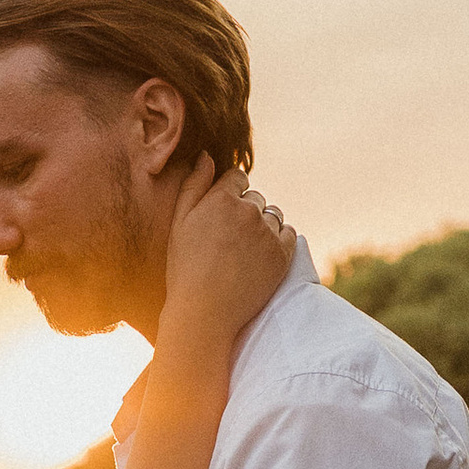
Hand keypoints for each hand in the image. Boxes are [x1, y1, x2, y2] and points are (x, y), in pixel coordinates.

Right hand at [159, 159, 291, 353]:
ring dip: (264, 226)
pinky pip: (289, 234)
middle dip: (246, 212)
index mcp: (222, 198)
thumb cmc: (185, 269)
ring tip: (245, 251)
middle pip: (256, 198)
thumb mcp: (179, 223)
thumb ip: (194, 185)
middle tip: (231, 240)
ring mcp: (267, 232)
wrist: (203, 313)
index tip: (222, 218)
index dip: (229, 196)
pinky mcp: (282, 254)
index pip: (237, 178)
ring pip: (273, 215)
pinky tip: (262, 256)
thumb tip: (206, 155)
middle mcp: (248, 210)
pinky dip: (279, 240)